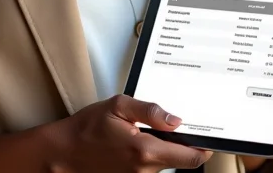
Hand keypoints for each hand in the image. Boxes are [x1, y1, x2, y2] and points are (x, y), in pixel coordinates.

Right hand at [46, 94, 212, 171]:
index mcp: (145, 151)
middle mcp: (145, 171)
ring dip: (163, 147)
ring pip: (165, 163)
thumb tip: (175, 118)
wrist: (65, 153)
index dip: (203, 148)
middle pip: (179, 160)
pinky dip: (150, 155)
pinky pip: (151, 168)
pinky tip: (134, 141)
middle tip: (170, 123)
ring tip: (144, 130)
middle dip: (179, 142)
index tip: (207, 136)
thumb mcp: (117, 106)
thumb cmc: (88, 129)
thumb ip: (149, 111)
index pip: (190, 158)